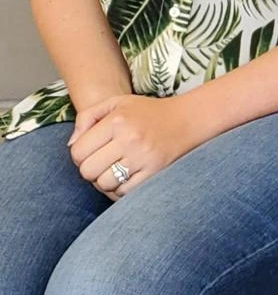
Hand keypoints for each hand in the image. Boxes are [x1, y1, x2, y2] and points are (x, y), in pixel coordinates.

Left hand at [69, 93, 212, 197]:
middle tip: (103, 162)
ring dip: (106, 180)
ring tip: (116, 169)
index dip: (79, 155)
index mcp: (117, 121)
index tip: (91, 152)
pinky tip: (127, 176)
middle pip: (88, 171)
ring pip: (104, 184)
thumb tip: (72, 145)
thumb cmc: (149, 112)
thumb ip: (88, 117)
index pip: (78, 152)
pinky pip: (123, 191)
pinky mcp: (154, 171)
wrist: (190, 118)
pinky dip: (121, 188)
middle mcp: (130, 138)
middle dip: (90, 170)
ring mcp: (143, 156)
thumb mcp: (117, 103)